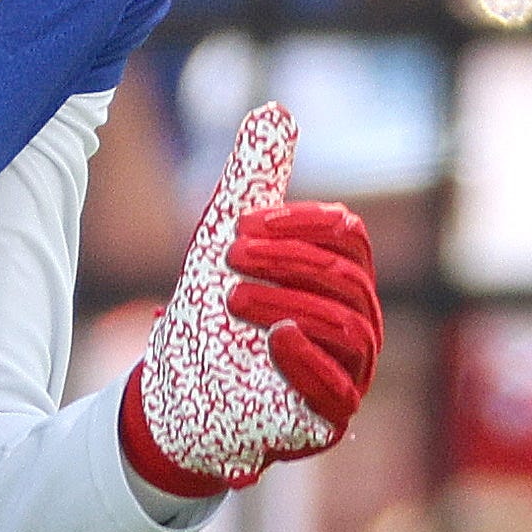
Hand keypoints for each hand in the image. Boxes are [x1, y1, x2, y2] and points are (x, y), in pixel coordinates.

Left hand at [122, 103, 381, 501]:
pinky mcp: (328, 420)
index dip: (299, 225)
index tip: (242, 225)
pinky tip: (277, 339)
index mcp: (341, 281)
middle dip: (287, 263)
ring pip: (349, 327)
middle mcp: (357, 326)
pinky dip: (310, 360)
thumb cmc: (209, 315)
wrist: (175, 391)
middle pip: (348, 280)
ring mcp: (348, 375)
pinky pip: (341, 388)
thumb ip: (253, 179)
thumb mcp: (226, 240)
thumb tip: (276, 111)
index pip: (348, 239)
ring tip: (233, 300)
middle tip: (228, 258)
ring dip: (286, 304)